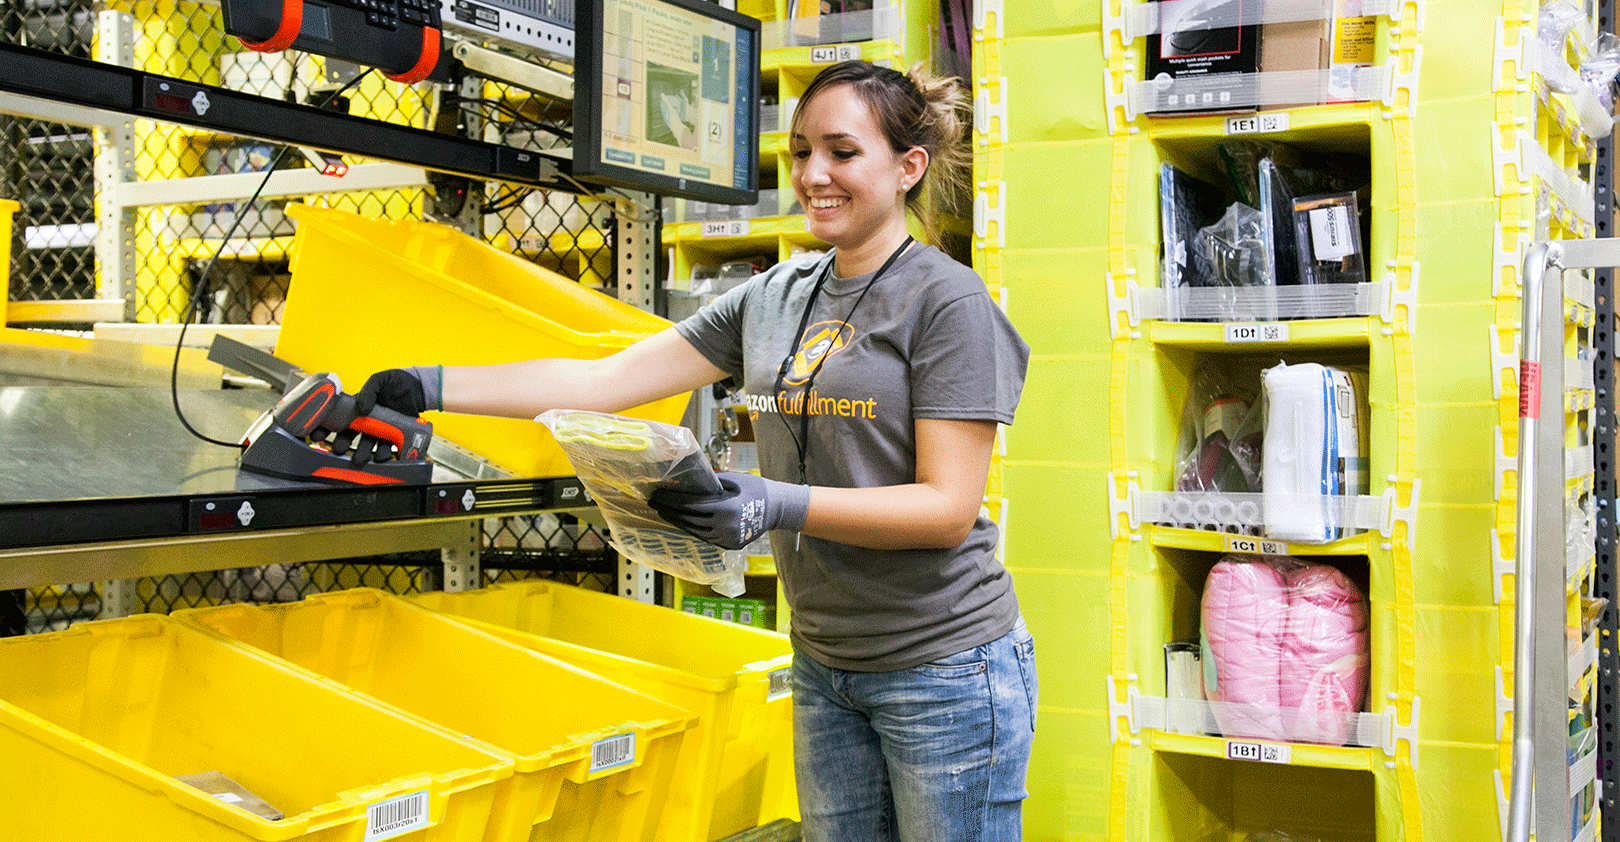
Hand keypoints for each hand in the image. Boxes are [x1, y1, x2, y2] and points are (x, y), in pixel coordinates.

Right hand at [314, 367, 438, 464]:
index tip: (317, 435)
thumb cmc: (397, 382)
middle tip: (338, 450)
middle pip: (351, 436)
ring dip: (362, 452)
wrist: (419, 388)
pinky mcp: (395, 435)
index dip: (326, 428)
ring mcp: (380, 430)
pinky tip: (381, 456)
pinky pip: (387, 447)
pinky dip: (384, 453)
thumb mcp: (380, 380)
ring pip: (368, 444)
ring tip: (360, 458)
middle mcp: (367, 422)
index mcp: (358, 408)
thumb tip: (361, 407)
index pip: (338, 419)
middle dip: (343, 444)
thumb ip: (369, 390)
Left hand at [648, 471, 810, 549]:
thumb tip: (686, 481)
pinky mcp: (729, 545)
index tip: (657, 495)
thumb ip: (710, 484)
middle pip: (689, 520)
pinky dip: (692, 529)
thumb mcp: (732, 480)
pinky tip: (682, 521)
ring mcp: (727, 538)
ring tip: (664, 512)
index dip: (671, 501)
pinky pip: (705, 537)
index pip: (690, 506)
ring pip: (695, 531)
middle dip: (669, 511)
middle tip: (654, 503)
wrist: (776, 508)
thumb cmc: (755, 489)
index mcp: (726, 509)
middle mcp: (725, 527)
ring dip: (678, 521)